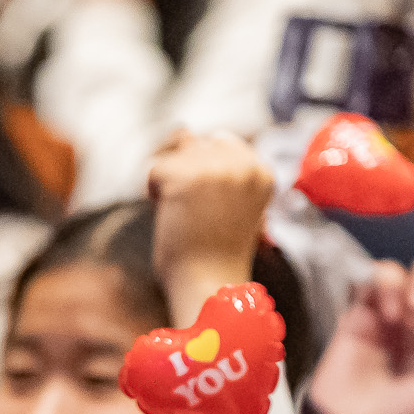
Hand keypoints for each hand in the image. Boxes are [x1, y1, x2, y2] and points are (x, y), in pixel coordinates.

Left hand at [148, 131, 271, 323]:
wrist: (206, 284)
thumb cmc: (212, 252)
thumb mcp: (222, 200)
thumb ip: (210, 163)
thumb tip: (181, 129)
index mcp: (261, 170)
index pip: (219, 144)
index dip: (202, 172)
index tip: (208, 206)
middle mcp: (244, 163)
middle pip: (193, 146)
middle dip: (183, 176)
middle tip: (194, 214)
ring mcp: (216, 167)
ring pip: (172, 156)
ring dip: (168, 184)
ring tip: (185, 215)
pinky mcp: (186, 176)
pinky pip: (152, 169)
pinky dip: (153, 193)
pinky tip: (171, 215)